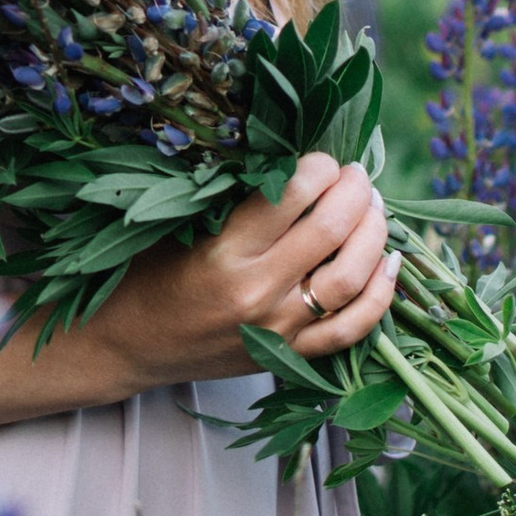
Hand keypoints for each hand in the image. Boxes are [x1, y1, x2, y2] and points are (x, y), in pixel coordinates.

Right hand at [91, 151, 399, 389]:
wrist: (125, 344)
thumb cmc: (145, 274)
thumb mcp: (178, 225)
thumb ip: (238, 201)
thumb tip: (301, 166)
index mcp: (223, 252)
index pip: (292, 194)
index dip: (319, 166)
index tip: (321, 158)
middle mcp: (256, 292)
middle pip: (332, 230)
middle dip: (356, 191)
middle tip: (357, 174)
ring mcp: (277, 330)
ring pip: (352, 278)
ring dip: (374, 234)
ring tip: (374, 209)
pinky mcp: (288, 357)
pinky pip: (352, 329)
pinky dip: (381, 295)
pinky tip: (390, 263)